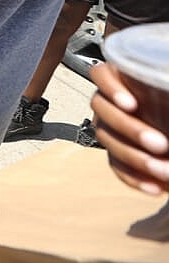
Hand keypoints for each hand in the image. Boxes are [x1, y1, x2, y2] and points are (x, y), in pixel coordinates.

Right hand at [90, 62, 168, 194]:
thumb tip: (168, 97)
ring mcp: (109, 128)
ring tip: (164, 170)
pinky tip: (155, 188)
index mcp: (121, 78)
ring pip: (107, 140)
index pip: (101, 74)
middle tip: (161, 144)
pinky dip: (135, 178)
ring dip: (136, 158)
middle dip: (131, 129)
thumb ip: (166, 93)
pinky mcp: (115, 153)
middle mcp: (109, 102)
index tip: (132, 105)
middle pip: (103, 110)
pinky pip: (116, 166)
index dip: (111, 88)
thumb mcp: (166, 91)